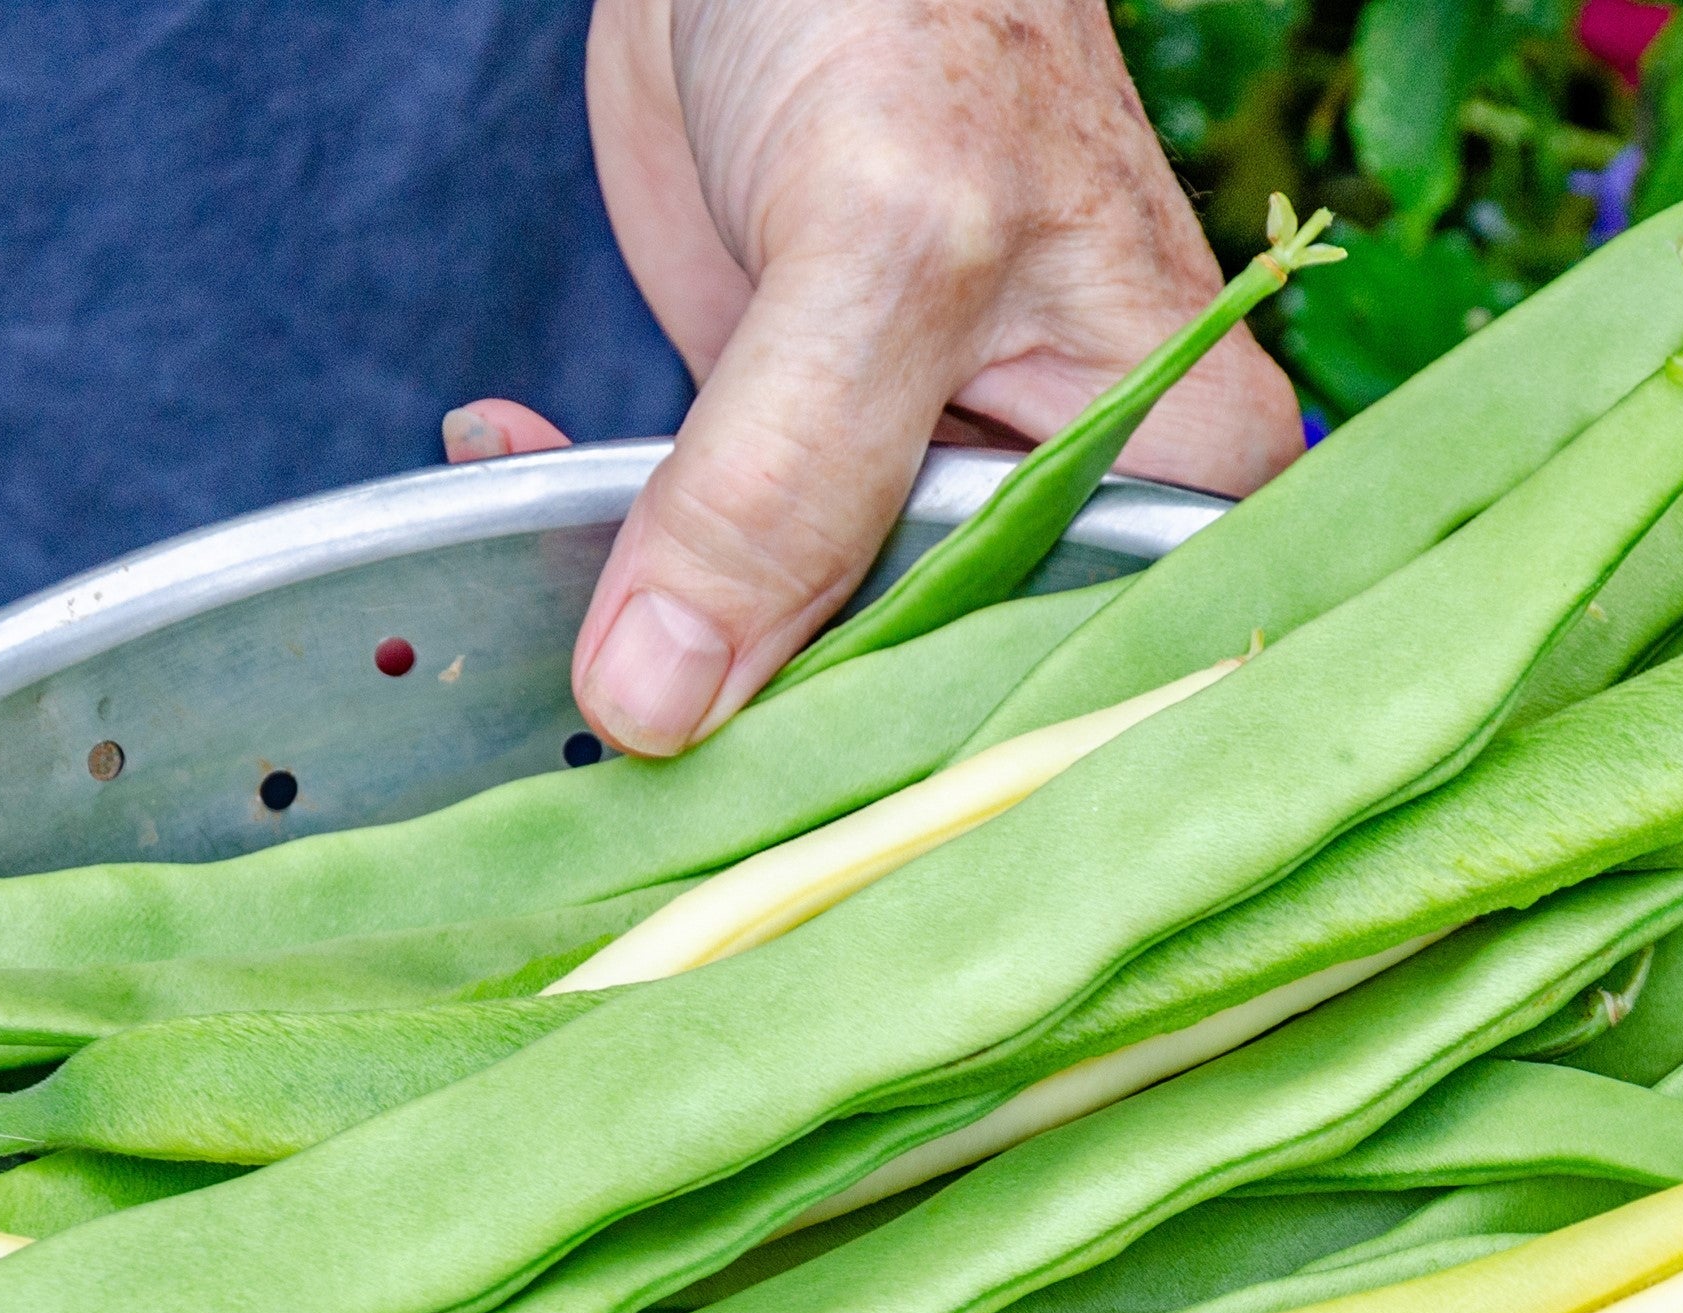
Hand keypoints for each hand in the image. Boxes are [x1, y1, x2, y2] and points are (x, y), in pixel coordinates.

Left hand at [447, 0, 1302, 758]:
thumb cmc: (917, 9)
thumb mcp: (879, 244)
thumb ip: (783, 482)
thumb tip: (661, 702)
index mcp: (1170, 485)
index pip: (1060, 703)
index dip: (919, 793)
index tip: (763, 858)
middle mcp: (1059, 516)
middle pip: (916, 704)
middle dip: (762, 740)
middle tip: (610, 776)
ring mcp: (920, 500)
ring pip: (791, 654)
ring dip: (655, 643)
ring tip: (538, 629)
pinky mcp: (798, 469)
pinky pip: (701, 562)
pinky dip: (597, 539)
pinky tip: (512, 469)